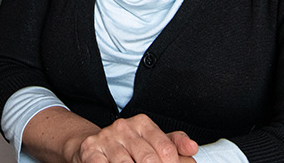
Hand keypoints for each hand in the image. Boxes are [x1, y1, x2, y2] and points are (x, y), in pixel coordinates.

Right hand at [67, 114, 197, 162]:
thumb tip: (192, 148)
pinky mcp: (90, 152)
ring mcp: (106, 139)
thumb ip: (174, 144)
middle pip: (149, 160)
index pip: (166, 149)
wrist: (92, 144)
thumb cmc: (128, 145)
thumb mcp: (152, 140)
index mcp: (142, 123)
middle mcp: (123, 127)